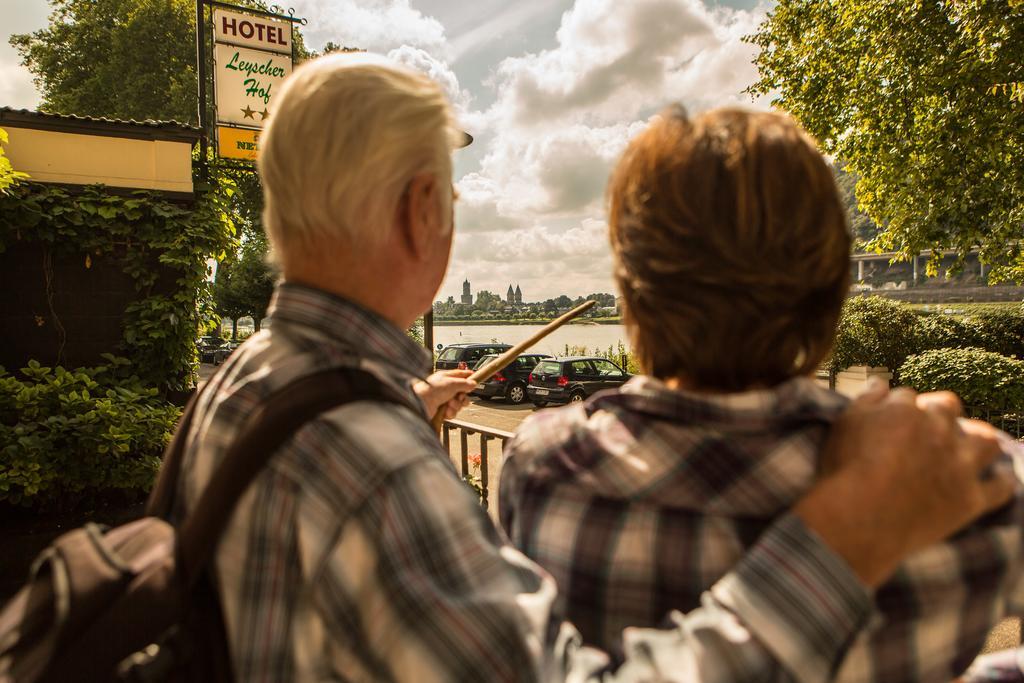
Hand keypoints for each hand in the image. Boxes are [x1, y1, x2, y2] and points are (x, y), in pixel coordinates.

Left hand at [414, 370, 475, 419]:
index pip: (460, 375)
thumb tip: (473, 383)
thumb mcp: (451, 383)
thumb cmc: (430, 390)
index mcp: (445, 377)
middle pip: (462, 392)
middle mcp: (445, 388)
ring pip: (459, 404)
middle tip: (460, 397)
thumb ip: (464, 383)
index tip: (475, 378)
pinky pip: (453, 412)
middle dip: (463, 397)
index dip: (468, 376)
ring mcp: (443, 399)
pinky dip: (451, 412)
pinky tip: (446, 411)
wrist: (420, 404)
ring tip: (449, 404)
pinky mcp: (442, 410)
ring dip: (456, 405)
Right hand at [795, 380, 1014, 587]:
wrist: (859, 518)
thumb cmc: (845, 469)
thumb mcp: (845, 424)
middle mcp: (938, 432)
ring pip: (986, 440)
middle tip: (926, 430)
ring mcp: (958, 465)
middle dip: (939, 413)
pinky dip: (1002, 481)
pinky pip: (1001, 487)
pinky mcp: (970, 498)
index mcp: (906, 411)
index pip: (908, 397)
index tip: (893, 421)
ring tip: (969, 446)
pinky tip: (999, 479)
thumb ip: (866, 399)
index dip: (900, 407)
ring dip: (978, 438)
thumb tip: (881, 382)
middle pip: (948, 408)